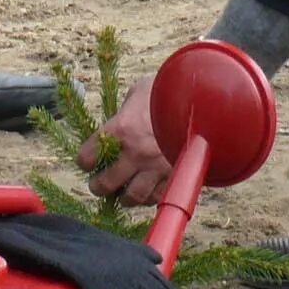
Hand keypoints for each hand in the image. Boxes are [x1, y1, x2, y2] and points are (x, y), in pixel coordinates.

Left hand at [82, 79, 171, 205]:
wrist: (204, 100)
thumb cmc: (168, 90)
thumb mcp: (140, 93)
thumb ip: (125, 109)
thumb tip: (118, 117)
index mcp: (121, 128)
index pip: (88, 156)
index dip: (85, 160)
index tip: (87, 161)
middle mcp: (136, 152)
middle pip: (106, 184)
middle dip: (98, 187)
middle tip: (98, 185)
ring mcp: (156, 167)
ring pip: (132, 197)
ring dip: (124, 198)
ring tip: (122, 193)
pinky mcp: (175, 175)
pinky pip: (156, 197)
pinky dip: (149, 197)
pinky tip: (147, 189)